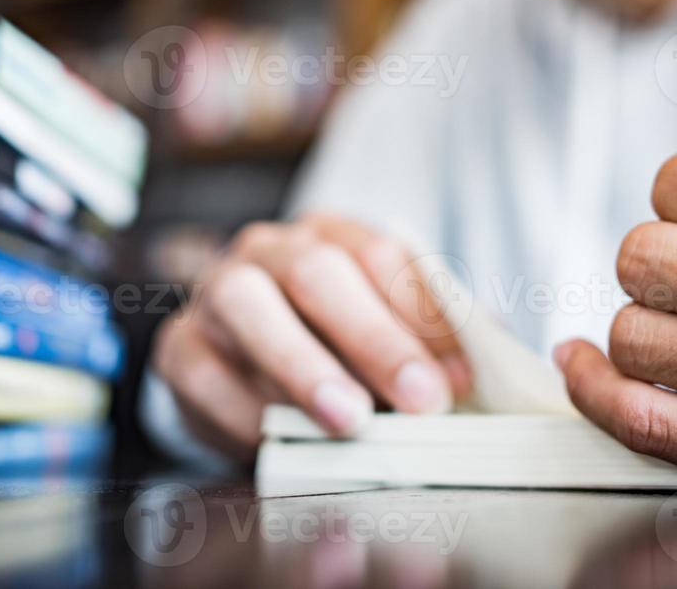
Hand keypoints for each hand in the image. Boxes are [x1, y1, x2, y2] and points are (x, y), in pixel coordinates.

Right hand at [152, 213, 470, 460]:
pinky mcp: (179, 347)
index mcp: (329, 235)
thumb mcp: (384, 331)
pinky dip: (244, 410)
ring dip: (305, 366)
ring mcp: (216, 293)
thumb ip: (432, 338)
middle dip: (375, 338)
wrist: (237, 369)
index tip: (462, 373)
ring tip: (351, 419)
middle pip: (317, 273)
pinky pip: (204, 372)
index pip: (379, 254)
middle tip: (423, 400)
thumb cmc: (329, 346)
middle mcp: (269, 250)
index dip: (422, 313)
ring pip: (250, 308)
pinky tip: (280, 440)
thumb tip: (497, 355)